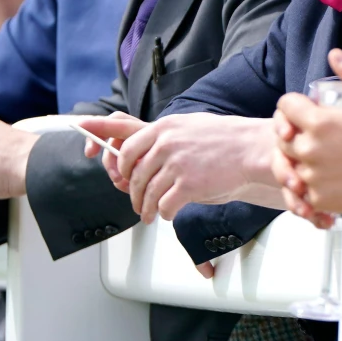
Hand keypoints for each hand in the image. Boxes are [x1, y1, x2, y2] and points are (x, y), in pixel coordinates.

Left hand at [78, 112, 277, 224]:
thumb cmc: (225, 141)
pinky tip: (168, 213)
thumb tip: (141, 152)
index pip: (123, 136)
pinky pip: (163, 206)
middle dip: (130, 191)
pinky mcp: (187, 185)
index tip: (89, 149)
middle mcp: (165, 143)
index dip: (104, 145)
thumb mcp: (189, 127)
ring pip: (145, 193)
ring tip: (149, 214)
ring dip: (144, 208)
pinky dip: (162, 213)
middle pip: (132, 173)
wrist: (252, 151)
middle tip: (136, 201)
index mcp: (164, 127)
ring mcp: (175, 164)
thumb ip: (164, 137)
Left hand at [273, 49, 341, 217]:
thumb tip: (334, 54)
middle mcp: (308, 149)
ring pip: (290, 165)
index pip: (285, 106)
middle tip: (315, 135)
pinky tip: (328, 178)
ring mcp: (311, 177)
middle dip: (294, 132)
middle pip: (282, 137)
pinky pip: (302, 190)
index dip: (293, 105)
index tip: (304, 110)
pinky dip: (310, 185)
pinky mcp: (318, 198)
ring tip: (322, 158)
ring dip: (300, 159)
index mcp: (318, 123)